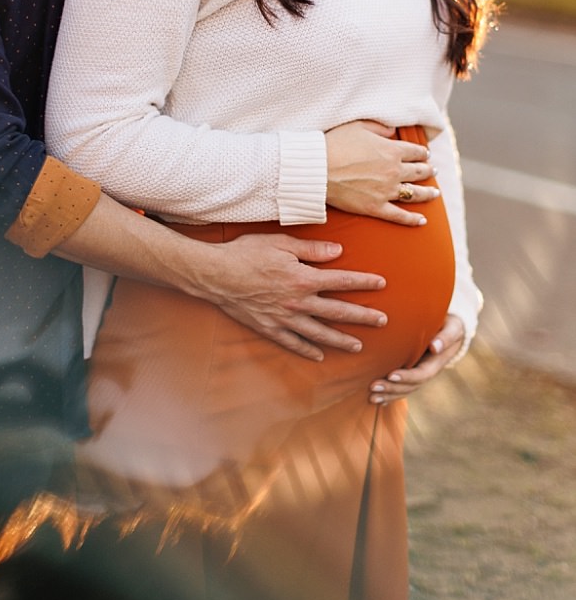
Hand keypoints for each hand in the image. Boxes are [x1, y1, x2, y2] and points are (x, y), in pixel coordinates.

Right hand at [204, 232, 387, 362]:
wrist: (215, 274)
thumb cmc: (246, 253)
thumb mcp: (280, 243)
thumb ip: (311, 249)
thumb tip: (338, 251)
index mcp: (303, 278)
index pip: (341, 280)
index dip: (363, 282)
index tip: (381, 283)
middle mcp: (298, 302)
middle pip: (337, 311)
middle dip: (363, 317)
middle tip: (383, 322)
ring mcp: (284, 318)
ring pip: (319, 333)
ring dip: (341, 340)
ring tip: (358, 347)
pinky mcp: (269, 328)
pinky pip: (293, 343)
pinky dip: (307, 351)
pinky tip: (319, 356)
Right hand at [325, 120, 438, 225]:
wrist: (318, 168)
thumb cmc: (335, 144)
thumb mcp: (358, 127)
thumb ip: (379, 127)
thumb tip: (393, 130)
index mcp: (392, 150)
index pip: (415, 151)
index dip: (423, 153)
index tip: (426, 154)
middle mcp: (394, 171)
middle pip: (419, 172)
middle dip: (428, 171)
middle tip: (433, 171)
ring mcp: (387, 191)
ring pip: (415, 193)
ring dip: (427, 193)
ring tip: (435, 193)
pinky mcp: (376, 207)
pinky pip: (400, 215)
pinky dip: (413, 219)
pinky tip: (422, 221)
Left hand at [368, 314, 465, 403]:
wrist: (451, 330)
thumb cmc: (450, 326)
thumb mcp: (453, 328)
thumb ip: (446, 337)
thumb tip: (434, 347)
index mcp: (436, 363)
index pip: (421, 374)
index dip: (407, 377)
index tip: (391, 375)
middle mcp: (427, 372)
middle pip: (410, 386)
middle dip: (392, 388)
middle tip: (373, 386)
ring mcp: (419, 373)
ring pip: (404, 390)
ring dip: (388, 394)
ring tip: (371, 397)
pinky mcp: (411, 372)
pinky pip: (401, 386)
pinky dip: (389, 395)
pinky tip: (375, 400)